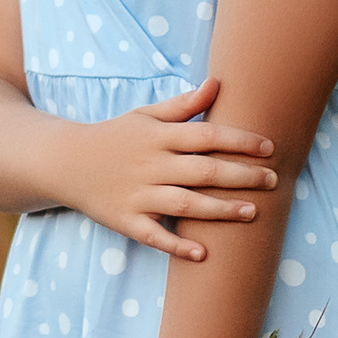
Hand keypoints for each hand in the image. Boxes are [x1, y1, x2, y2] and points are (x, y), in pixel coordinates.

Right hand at [63, 77, 275, 260]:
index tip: (269, 148)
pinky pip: (154, 235)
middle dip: (241, 176)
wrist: (64, 162)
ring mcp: (137, 194)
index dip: (239, 141)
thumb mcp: (145, 115)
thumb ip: (183, 105)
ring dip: (220, 209)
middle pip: (203, 171)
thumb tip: (218, 83)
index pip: (206, 136)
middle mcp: (151, 165)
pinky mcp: (126, 220)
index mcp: (158, 137)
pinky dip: (176, 245)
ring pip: (185, 204)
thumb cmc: (114, 137)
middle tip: (273, 181)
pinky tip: (202, 254)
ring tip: (253, 212)